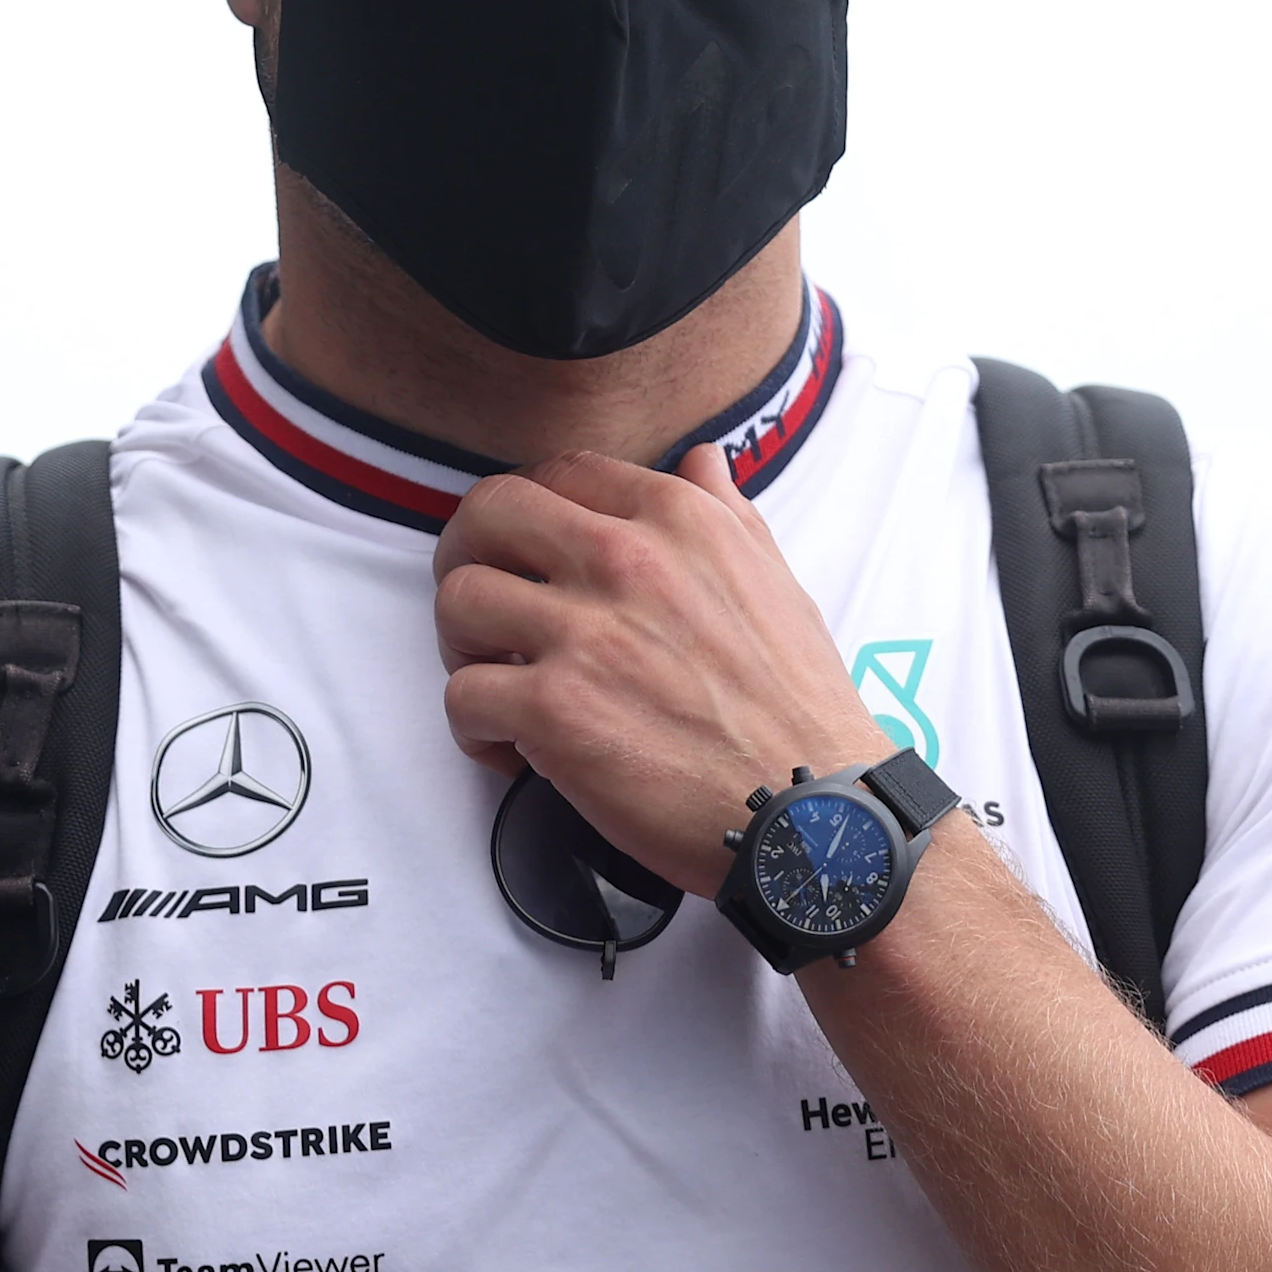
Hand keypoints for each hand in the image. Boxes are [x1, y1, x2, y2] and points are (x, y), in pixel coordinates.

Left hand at [432, 443, 896, 894]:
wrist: (813, 812)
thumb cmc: (798, 706)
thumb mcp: (777, 582)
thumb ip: (727, 513)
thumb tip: (702, 459)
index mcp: (678, 519)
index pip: (560, 471)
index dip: (527, 511)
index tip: (525, 552)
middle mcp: (626, 559)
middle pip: (487, 513)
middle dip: (467, 554)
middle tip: (484, 606)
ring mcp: (586, 632)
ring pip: (458, 600)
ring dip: (463, 645)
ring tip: (497, 680)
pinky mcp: (556, 709)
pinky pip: (463, 695)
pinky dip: (474, 728)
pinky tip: (514, 750)